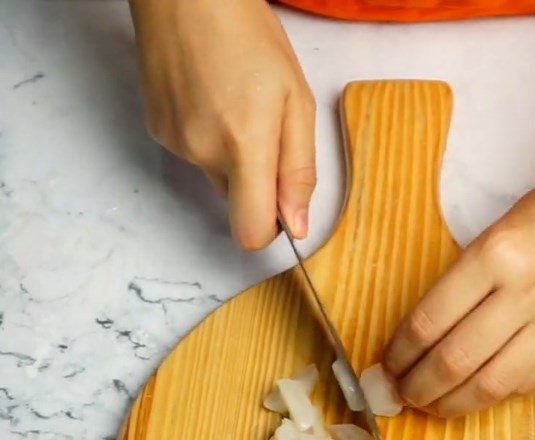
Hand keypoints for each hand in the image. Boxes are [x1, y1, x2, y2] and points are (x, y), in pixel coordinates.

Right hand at [130, 0, 315, 248]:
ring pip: (218, 176)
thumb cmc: (249, 35)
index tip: (283, 209)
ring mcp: (176, 143)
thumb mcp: (296, 101)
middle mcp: (204, 153)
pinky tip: (209, 96)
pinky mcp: (157, 131)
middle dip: (258, 180)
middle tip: (264, 127)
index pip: (251, 231)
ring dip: (233, 155)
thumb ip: (299, 170)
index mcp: (245, 146)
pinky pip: (195, 154)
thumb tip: (297, 226)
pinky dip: (208, 137)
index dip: (270, 230)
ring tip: (234, 102)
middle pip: (239, 202)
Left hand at [383, 166, 534, 416]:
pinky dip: (493, 394)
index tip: (388, 365)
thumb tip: (417, 342)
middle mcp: (529, 290)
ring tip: (432, 405)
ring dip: (451, 403)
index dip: (400, 353)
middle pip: (454, 360)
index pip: (429, 321)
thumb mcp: (492, 235)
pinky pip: (527, 383)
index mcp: (495, 254)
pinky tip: (475, 391)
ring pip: (490, 384)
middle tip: (401, 394)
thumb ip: (459, 288)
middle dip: (417, 387)